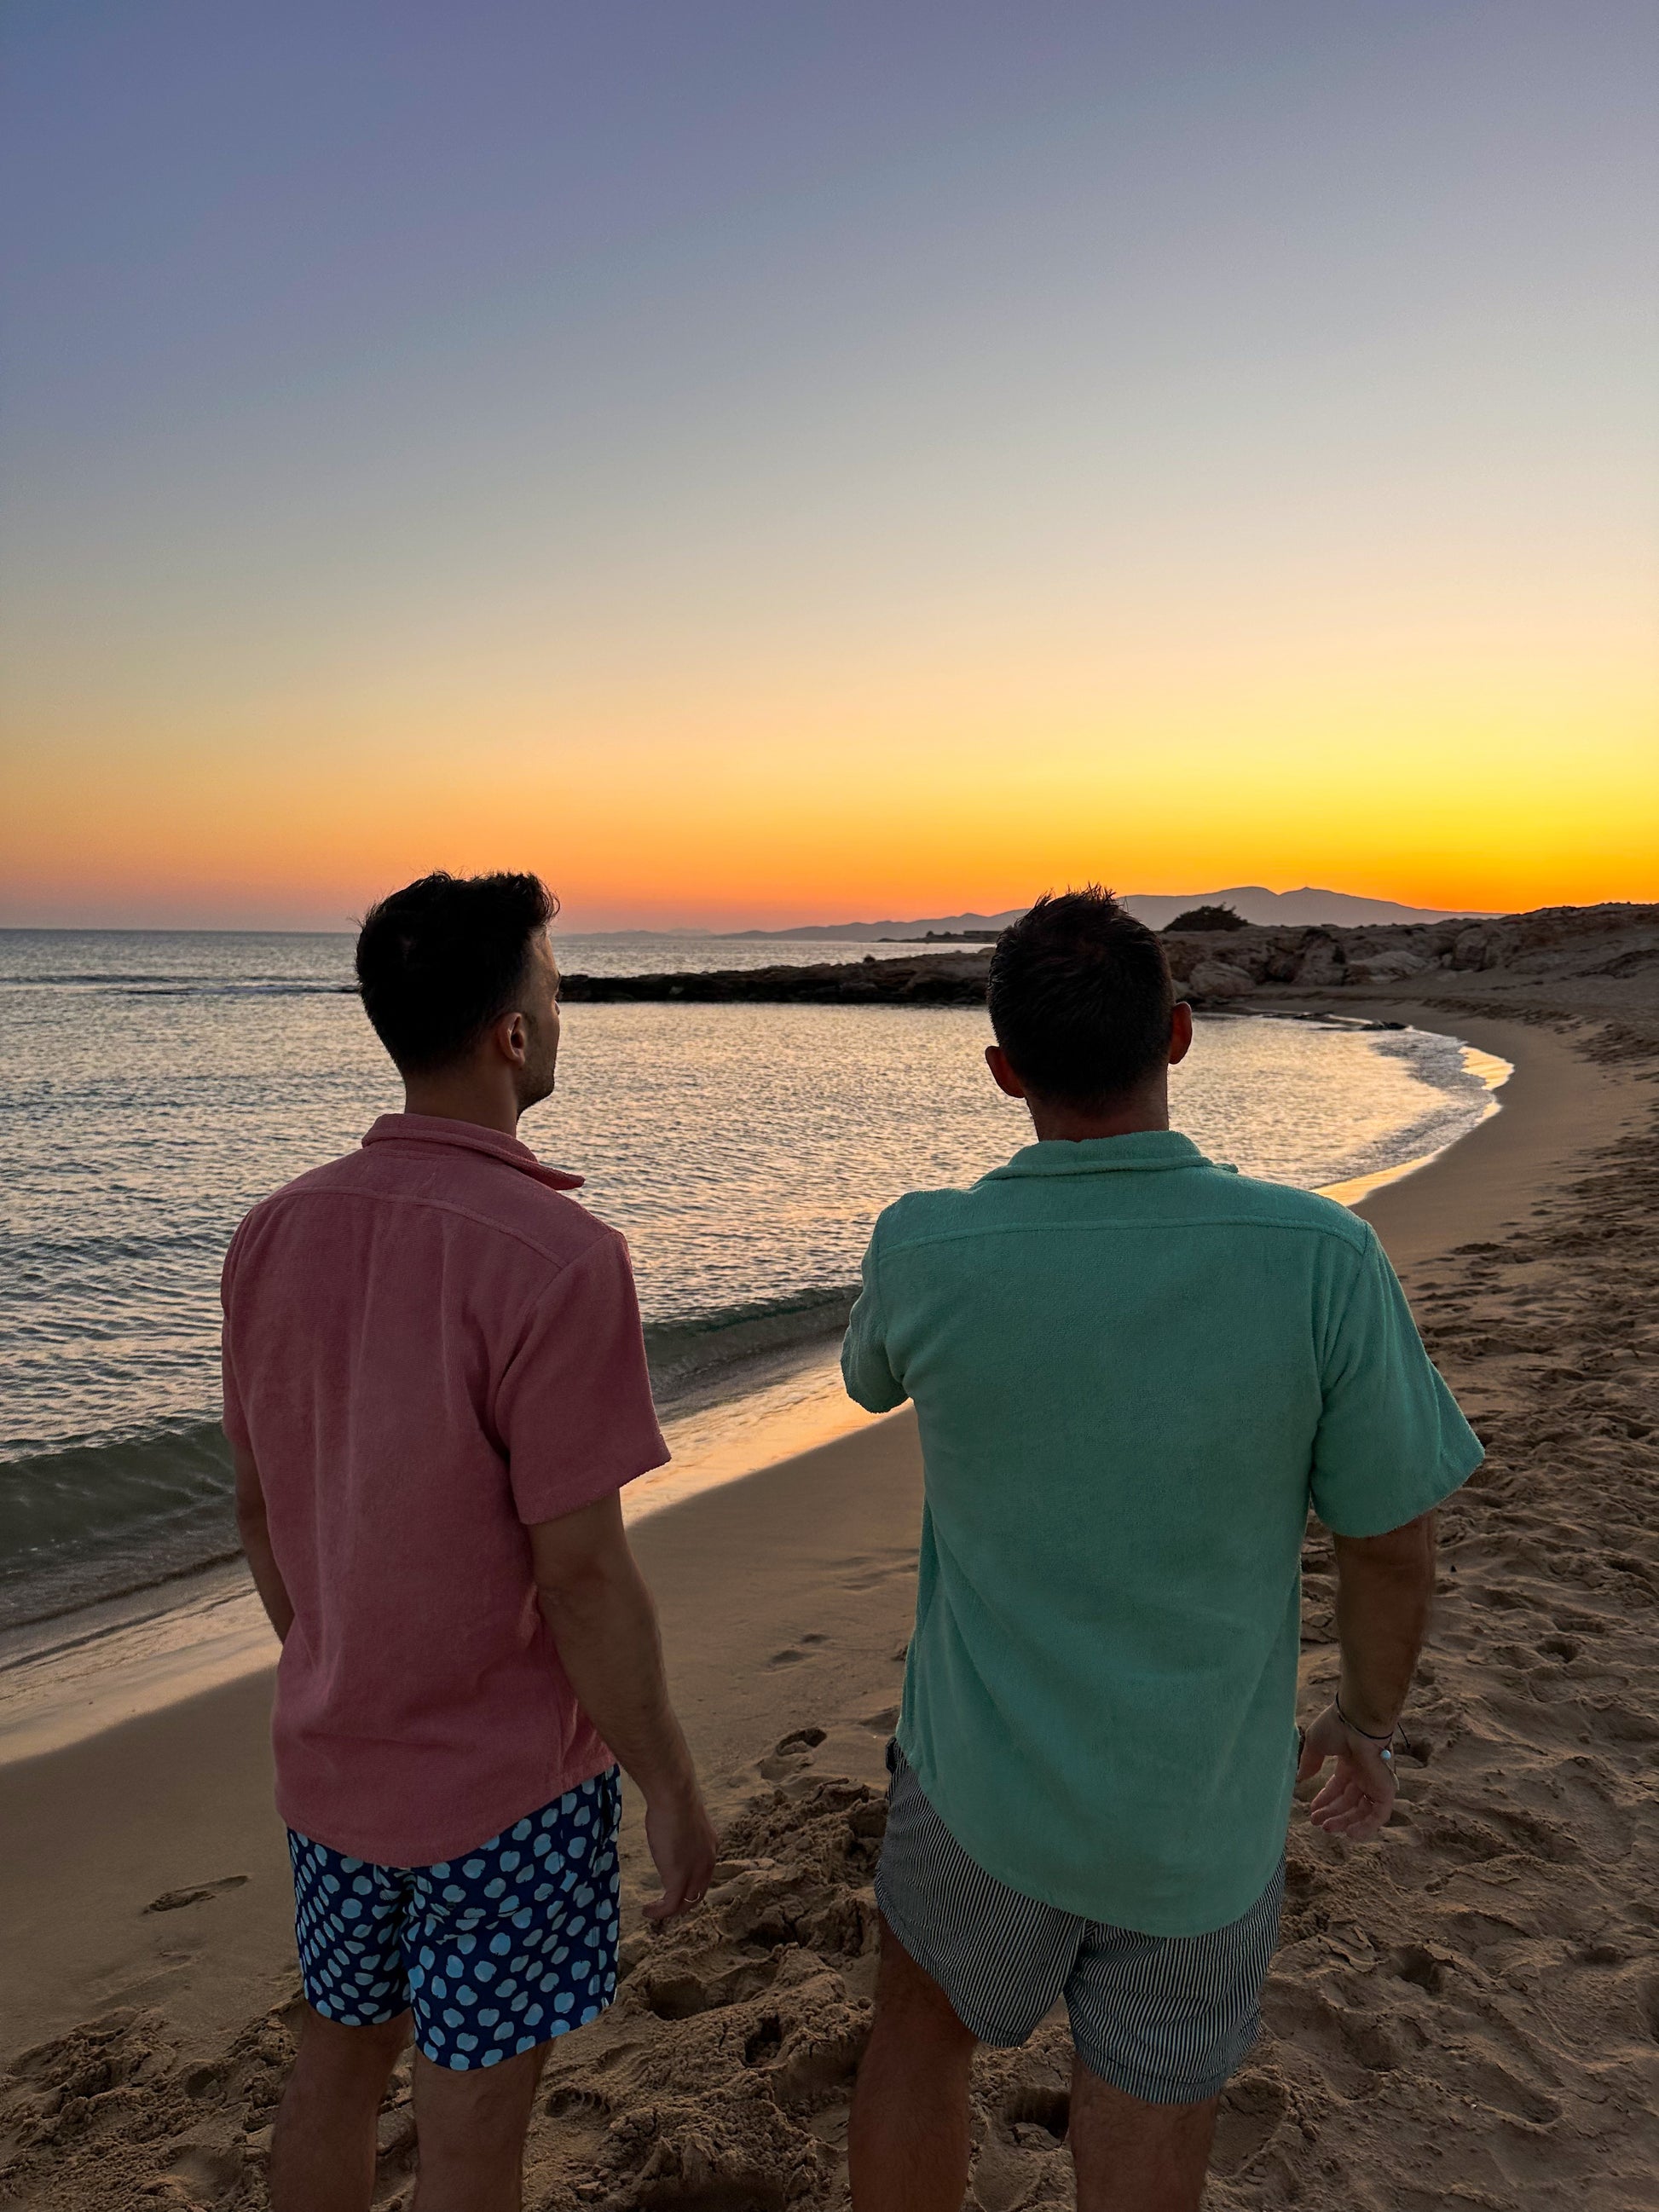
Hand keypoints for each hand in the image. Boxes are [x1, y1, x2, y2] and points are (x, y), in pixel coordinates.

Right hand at [642, 1781, 719, 1921]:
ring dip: (668, 1911)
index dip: (690, 1887)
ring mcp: (695, 1872)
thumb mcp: (682, 1820)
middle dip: (681, 1904)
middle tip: (663, 1906)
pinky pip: (670, 1905)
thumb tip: (669, 1832)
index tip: (673, 1889)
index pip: (703, 1876)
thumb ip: (681, 1833)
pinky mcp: (679, 1878)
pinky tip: (647, 1910)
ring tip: (652, 1911)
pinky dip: (659, 1912)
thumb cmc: (673, 1800)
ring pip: (685, 1904)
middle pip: (697, 1895)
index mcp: (710, 1848)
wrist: (674, 1797)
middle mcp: (707, 1863)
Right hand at [1297, 1703, 1396, 1840]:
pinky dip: (1366, 1827)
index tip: (1312, 1811)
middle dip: (1333, 1813)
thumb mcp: (1316, 1744)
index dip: (1326, 1800)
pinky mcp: (1386, 1790)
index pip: (1339, 1787)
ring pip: (1363, 1811)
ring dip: (1345, 1822)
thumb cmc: (1337, 1727)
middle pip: (1349, 1801)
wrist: (1358, 1720)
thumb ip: (1309, 1762)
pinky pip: (1379, 1815)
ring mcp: (1376, 1783)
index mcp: (1350, 1762)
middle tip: (1318, 1823)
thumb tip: (1300, 1778)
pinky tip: (1349, 1834)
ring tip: (1327, 1828)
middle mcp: (1364, 1774)